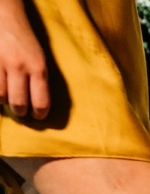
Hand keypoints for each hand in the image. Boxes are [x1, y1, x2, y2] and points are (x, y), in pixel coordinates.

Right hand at [0, 0, 48, 118]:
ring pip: (0, 97)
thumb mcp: (39, 60)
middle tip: (20, 110)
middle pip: (18, 104)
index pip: (41, 103)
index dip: (39, 114)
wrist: (5, 17)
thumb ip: (39, 80)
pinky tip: (0, 88)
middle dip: (20, 111)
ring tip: (6, 95)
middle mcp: (19, 67)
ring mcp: (0, 63)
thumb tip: (38, 105)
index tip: (37, 116)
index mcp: (38, 68)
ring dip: (3, 100)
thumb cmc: (25, 41)